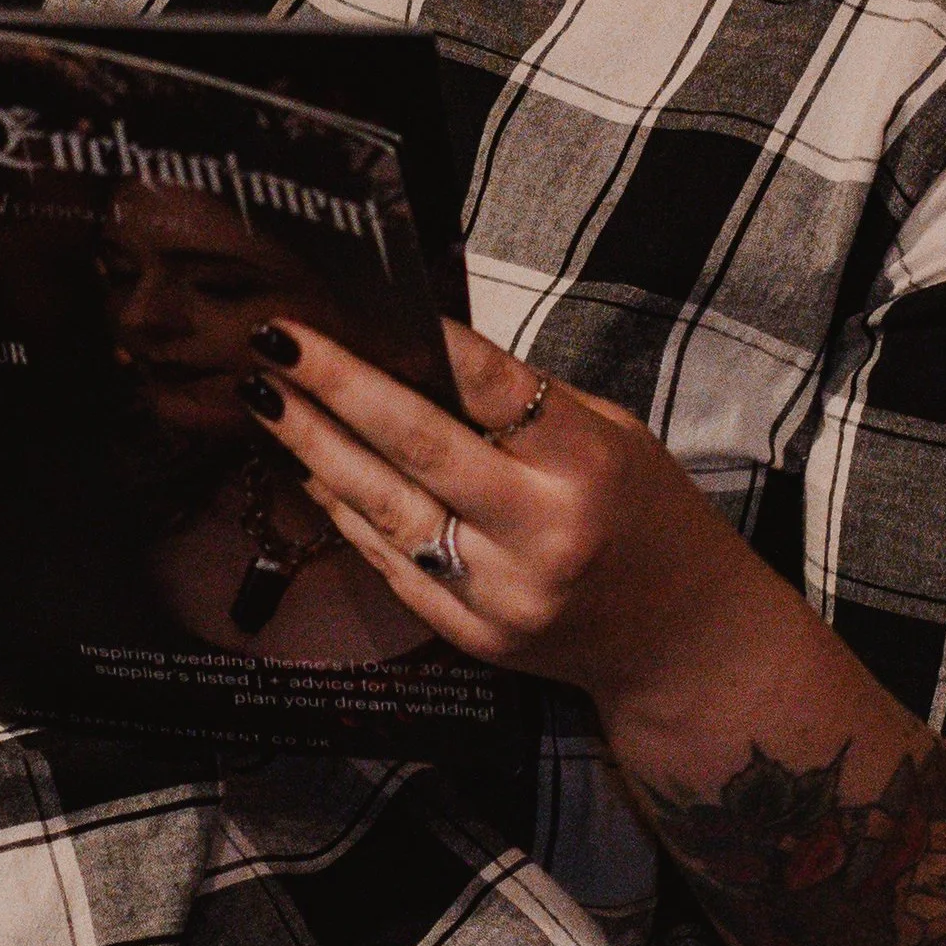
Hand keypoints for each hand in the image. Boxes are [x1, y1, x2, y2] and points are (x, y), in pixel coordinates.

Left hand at [243, 312, 762, 719]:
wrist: (680, 640)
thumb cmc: (645, 514)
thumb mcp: (612, 436)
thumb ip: (524, 406)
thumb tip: (417, 350)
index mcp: (588, 465)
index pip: (492, 388)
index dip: (424, 343)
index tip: (360, 304)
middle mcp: (542, 532)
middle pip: (419, 447)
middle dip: (337, 387)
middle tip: (276, 341)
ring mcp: (501, 592)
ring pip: (385, 509)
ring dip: (314, 447)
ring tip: (265, 396)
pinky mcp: (471, 635)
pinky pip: (388, 562)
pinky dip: (341, 510)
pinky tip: (302, 465)